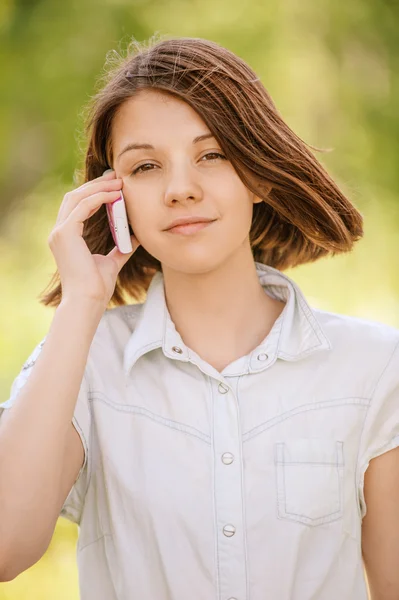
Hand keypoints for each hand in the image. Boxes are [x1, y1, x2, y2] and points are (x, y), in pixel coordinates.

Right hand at [48, 169, 139, 308]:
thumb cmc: (97, 286)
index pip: (78, 205)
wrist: (89, 301)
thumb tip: (137, 236)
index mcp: (67, 237)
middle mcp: (59, 232)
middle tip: (118, 177)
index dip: (95, 192)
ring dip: (98, 187)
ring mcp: (59, 232)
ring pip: (77, 197)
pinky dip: (99, 197)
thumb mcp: (113, 261)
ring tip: (119, 182)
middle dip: (96, 184)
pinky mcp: (65, 234)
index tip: (115, 185)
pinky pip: (82, 206)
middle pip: (75, 196)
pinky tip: (115, 195)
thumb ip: (121, 247)